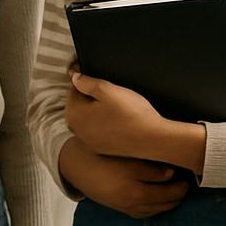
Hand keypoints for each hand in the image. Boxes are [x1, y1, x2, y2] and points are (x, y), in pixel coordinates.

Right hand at [58, 139, 189, 217]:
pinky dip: (158, 209)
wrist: (74, 163)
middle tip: (189, 182)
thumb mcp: (124, 153)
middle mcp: (131, 199)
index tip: (189, 168)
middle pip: (165, 199)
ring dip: (171, 202)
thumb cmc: (99, 152)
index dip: (180, 176)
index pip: (166, 181)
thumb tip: (171, 173)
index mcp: (133, 183)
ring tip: (181, 191)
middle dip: (180, 192)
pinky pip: (145, 213)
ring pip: (157, 209)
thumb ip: (148, 164)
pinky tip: (163, 201)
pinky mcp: (120, 208)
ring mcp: (125, 205)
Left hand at [67, 74, 205, 174]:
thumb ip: (87, 82)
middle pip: (81, 105)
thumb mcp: (107, 89)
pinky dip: (106, 124)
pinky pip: (99, 131)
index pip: (74, 90)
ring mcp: (88, 141)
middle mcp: (77, 130)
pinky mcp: (101, 148)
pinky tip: (120, 121)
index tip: (102, 81)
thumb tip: (75, 78)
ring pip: (90, 118)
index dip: (88, 81)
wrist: (152, 138)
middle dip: (92, 97)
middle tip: (113, 95)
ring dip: (99, 111)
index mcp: (74, 114)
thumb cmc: (130, 113)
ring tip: (118, 107)